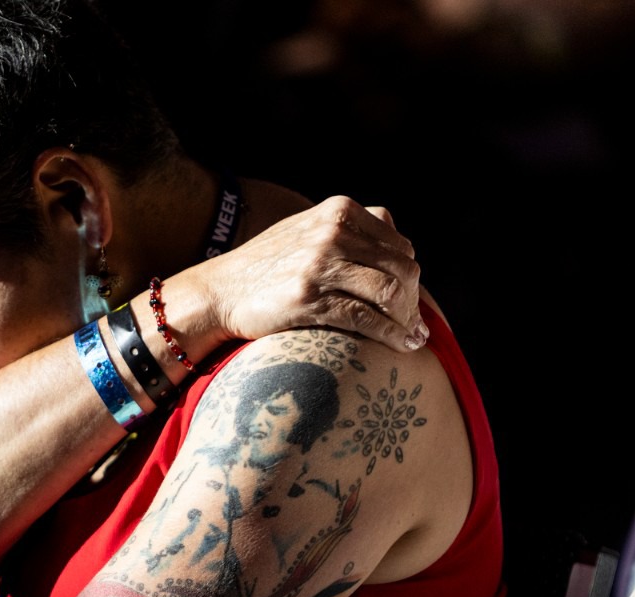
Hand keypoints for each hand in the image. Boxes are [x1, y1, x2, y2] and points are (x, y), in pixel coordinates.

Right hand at [198, 196, 427, 351]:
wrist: (220, 290)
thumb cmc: (269, 266)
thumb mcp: (309, 230)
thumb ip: (351, 231)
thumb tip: (401, 252)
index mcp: (339, 210)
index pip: (400, 245)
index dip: (410, 277)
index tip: (409, 302)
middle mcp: (333, 231)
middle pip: (402, 268)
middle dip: (413, 301)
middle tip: (414, 325)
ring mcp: (320, 264)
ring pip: (389, 292)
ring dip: (408, 321)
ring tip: (414, 338)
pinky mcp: (309, 298)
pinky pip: (366, 318)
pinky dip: (392, 335)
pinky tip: (403, 346)